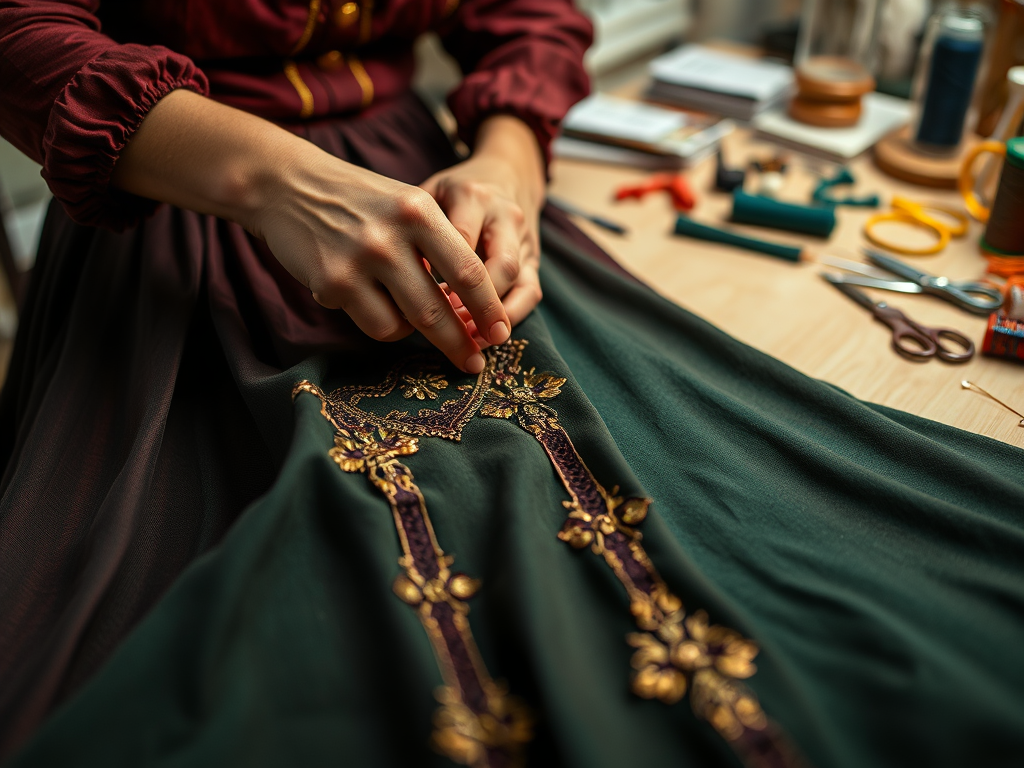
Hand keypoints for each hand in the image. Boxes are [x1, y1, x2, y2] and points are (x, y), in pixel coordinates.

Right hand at [110, 90, 511, 373]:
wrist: (289, 185)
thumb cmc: (360, 201)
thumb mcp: (408, 204)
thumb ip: (441, 246)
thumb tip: (473, 308)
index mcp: (421, 211)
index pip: (468, 271)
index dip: (489, 309)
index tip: (501, 334)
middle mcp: (392, 236)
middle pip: (439, 308)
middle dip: (461, 343)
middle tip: (474, 363)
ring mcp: (360, 261)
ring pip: (406, 325)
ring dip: (413, 330)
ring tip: (405, 310)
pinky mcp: (332, 283)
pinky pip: (375, 324)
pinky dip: (382, 324)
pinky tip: (370, 300)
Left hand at [420, 115, 545, 345]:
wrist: (507, 172)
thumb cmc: (454, 191)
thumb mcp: (430, 194)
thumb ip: (416, 228)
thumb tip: (404, 279)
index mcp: (472, 195)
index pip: (462, 240)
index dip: (446, 276)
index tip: (423, 300)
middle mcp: (504, 215)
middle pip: (499, 265)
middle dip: (476, 303)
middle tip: (451, 327)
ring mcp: (524, 239)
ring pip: (519, 282)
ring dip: (494, 315)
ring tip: (471, 339)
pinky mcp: (534, 257)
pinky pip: (531, 292)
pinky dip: (511, 317)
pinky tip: (487, 335)